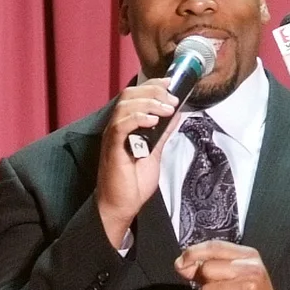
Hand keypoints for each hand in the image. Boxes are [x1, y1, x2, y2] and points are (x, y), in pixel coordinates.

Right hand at [94, 77, 185, 245]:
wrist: (123, 206)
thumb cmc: (134, 183)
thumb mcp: (155, 152)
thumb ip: (164, 133)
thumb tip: (177, 115)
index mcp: (126, 126)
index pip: (135, 96)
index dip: (152, 85)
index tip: (170, 83)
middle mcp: (117, 127)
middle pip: (129, 95)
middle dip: (153, 91)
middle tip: (172, 98)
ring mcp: (113, 137)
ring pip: (125, 107)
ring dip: (148, 103)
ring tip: (166, 109)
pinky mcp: (112, 148)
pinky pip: (120, 126)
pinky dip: (137, 119)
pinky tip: (153, 121)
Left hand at [176, 241, 286, 289]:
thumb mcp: (236, 273)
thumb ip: (209, 266)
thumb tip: (181, 265)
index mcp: (248, 256)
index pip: (215, 247)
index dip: (194, 253)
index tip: (181, 262)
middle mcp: (249, 270)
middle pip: (208, 269)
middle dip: (206, 281)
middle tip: (219, 289)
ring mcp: (247, 289)